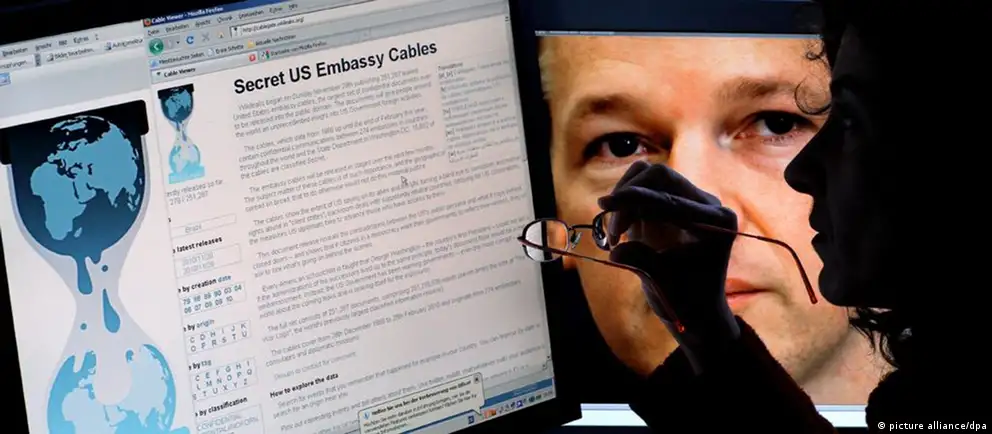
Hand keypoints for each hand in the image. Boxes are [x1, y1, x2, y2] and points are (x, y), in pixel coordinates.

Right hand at [597, 161, 740, 373]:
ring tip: (616, 233)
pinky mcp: (673, 204)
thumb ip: (641, 261)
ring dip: (625, 199)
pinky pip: (645, 189)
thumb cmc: (687, 302)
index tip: (604, 204)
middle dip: (628, 197)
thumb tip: (615, 251)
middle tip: (614, 232)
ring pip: (649, 178)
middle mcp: (707, 205)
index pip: (668, 199)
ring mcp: (690, 202)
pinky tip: (622, 230)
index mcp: (715, 222)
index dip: (633, 198)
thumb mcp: (662, 283)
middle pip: (659, 177)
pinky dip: (627, 203)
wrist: (697, 311)